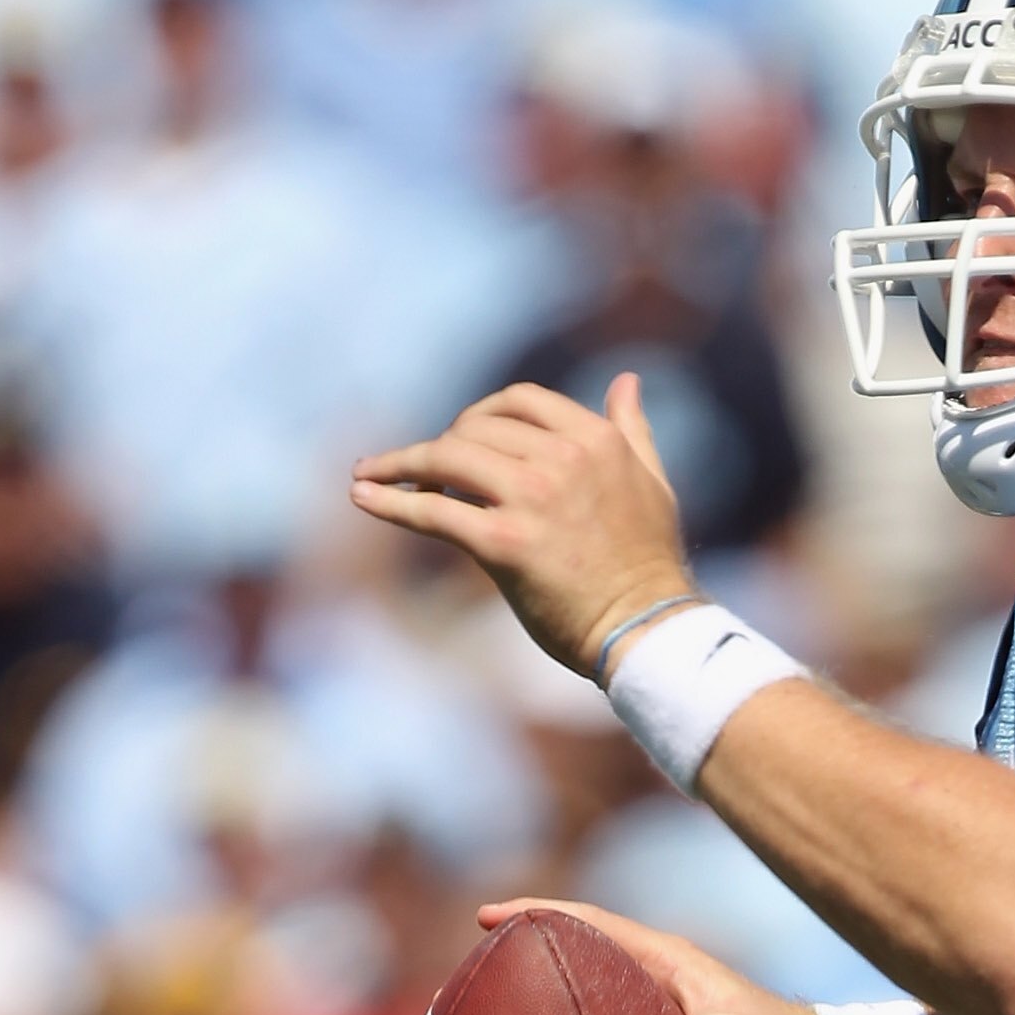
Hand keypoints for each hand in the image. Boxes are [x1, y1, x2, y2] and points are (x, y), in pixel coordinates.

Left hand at [351, 376, 694, 679]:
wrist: (649, 634)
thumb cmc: (649, 567)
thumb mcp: (652, 483)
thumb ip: (632, 429)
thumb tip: (626, 381)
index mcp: (595, 439)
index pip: (519, 401)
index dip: (482, 416)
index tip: (464, 437)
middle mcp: (562, 460)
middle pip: (476, 428)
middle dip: (444, 447)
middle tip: (424, 474)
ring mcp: (531, 500)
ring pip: (447, 459)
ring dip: (404, 466)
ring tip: (375, 477)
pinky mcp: (504, 545)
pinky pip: (433, 512)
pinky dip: (390, 501)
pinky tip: (362, 496)